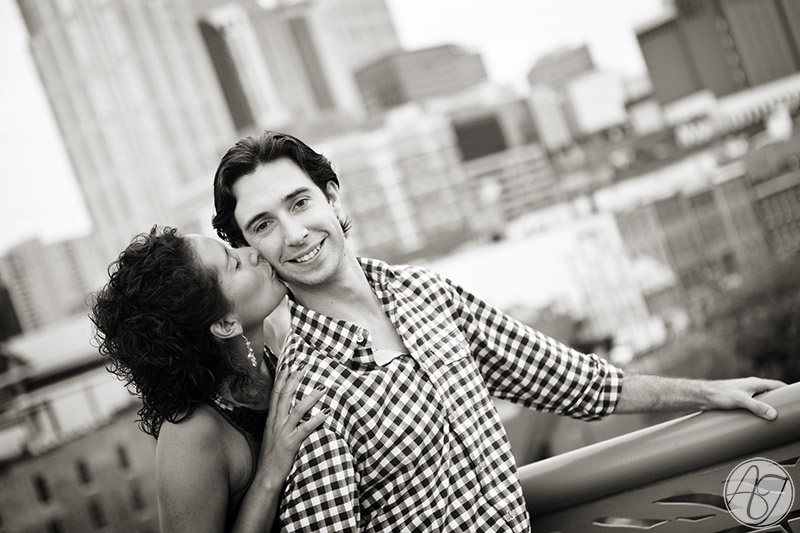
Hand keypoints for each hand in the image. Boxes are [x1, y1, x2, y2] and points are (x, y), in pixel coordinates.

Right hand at [257, 365, 326, 487]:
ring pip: (296, 410)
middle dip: (293, 380)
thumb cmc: (271, 456)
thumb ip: (278, 422)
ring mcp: (283, 433)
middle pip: (284, 397)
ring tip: (322, 388)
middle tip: (303, 366)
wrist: (265, 477)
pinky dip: (315, 420)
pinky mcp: (290, 444)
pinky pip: (305, 429)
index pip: (275, 395)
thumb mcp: (272, 435)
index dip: (281, 379)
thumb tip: (287, 411)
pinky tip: (326, 413)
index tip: (287, 366)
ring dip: (310, 398)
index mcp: (271, 420)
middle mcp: (276, 423)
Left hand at [703, 377, 786, 419]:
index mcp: (755, 383)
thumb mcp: (740, 401)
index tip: (795, 399)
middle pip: (771, 393)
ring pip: (761, 400)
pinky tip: (759, 420)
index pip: (777, 385)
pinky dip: (758, 411)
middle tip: (787, 412)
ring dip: (768, 407)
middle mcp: (751, 387)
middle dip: (779, 401)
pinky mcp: (738, 401)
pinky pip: (753, 405)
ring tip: (775, 419)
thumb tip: (773, 415)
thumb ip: (757, 406)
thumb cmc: (719, 394)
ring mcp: (744, 394)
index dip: (787, 391)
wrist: (702, 396)